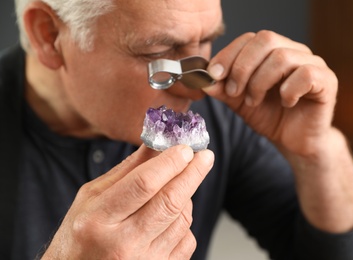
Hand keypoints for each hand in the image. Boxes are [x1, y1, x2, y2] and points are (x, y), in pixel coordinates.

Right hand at [42, 145, 213, 258]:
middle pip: (170, 201)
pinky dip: (184, 221)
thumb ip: (127, 170)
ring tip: (174, 188)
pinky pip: (187, 240)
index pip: (144, 184)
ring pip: (183, 219)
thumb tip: (157, 144)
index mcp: (99, 219)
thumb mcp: (92, 197)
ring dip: (185, 196)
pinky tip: (169, 217)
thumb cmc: (81, 235)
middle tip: (204, 156)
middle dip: (193, 173)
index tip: (185, 148)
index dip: (170, 163)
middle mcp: (122, 244)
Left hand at [204, 30, 337, 156]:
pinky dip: (288, 91)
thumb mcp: (239, 102)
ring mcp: (313, 64)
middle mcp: (294, 51)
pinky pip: (305, 74)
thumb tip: (204, 80)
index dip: (229, 54)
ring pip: (282, 57)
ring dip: (260, 82)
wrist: (294, 142)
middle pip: (266, 40)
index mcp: (273, 51)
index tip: (213, 75)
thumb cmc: (270, 117)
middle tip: (234, 92)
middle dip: (243, 67)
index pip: (249, 38)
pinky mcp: (327, 81)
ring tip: (254, 102)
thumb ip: (223, 89)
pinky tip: (284, 104)